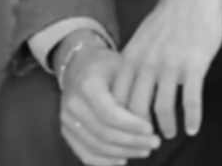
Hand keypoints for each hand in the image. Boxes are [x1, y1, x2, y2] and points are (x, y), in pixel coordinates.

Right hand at [56, 36, 158, 165]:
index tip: (151, 129)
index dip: (131, 125)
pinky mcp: (67, 132)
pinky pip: (84, 153)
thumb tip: (151, 116)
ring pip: (95, 146)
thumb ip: (133, 88)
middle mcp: (72, 105)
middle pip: (103, 133)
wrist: (79, 65)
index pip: (109, 113)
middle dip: (132, 141)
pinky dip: (104, 161)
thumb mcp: (123, 65)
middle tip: (155, 143)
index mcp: (88, 86)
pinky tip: (123, 160)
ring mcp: (67, 121)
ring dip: (123, 152)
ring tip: (145, 151)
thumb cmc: (108, 64)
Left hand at [114, 0, 221, 138]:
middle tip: (145, 143)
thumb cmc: (172, 14)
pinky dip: (192, 117)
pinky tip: (194, 128)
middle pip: (136, 109)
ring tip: (169, 135)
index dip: (118, 122)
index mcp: (130, 58)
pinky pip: (191, 99)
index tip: (124, 132)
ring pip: (163, 108)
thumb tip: (128, 87)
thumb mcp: (143, 37)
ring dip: (166, 127)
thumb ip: (135, 62)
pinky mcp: (195, 64)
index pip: (117, 100)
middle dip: (139, 132)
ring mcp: (170, 65)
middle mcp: (146, 64)